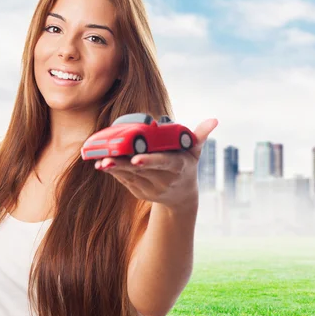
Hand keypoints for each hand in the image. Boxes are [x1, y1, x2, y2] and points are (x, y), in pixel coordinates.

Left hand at [94, 118, 218, 211]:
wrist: (182, 195)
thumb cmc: (186, 165)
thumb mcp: (194, 151)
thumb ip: (200, 135)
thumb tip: (214, 120)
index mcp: (178, 167)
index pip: (164, 163)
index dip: (150, 161)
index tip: (136, 159)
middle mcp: (165, 180)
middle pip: (142, 171)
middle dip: (124, 165)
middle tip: (108, 159)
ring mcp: (152, 189)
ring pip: (130, 176)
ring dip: (114, 168)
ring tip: (100, 160)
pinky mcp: (140, 193)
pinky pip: (125, 181)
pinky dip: (114, 172)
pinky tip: (102, 163)